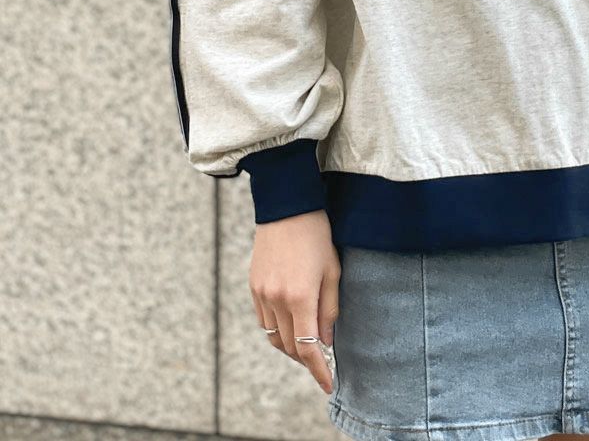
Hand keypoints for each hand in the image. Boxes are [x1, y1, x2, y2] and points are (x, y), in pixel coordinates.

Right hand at [248, 209, 339, 393]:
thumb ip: (330, 309)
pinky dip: (277, 330)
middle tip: (322, 361)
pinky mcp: (253, 287)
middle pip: (289, 347)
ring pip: (274, 337)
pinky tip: (290, 325)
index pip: (307, 348)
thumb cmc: (317, 236)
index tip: (328, 384)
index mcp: (300, 296)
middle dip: (306, 359)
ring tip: (307, 344)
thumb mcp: (333, 270)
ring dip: (290, 346)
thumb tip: (326, 341)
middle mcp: (276, 299)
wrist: (287, 207)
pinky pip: (263, 321)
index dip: (318, 370)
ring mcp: (261, 294)